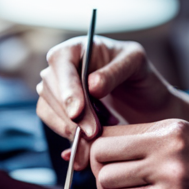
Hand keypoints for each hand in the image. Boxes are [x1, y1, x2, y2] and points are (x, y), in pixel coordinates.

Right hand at [37, 36, 187, 168]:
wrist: (141, 96)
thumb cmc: (138, 72)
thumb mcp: (136, 63)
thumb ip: (115, 71)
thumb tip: (92, 85)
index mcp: (77, 47)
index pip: (60, 63)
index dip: (67, 88)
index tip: (77, 112)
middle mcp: (60, 65)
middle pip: (50, 89)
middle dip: (71, 115)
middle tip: (94, 133)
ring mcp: (55, 88)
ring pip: (47, 109)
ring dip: (70, 127)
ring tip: (101, 133)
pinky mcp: (57, 110)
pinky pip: (53, 124)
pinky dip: (70, 137)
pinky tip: (91, 142)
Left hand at [90, 119, 188, 188]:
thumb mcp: (184, 142)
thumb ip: (148, 146)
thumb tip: (104, 157)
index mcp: (166, 127)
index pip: (108, 132)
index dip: (97, 152)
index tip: (105, 167)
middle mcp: (166, 143)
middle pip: (100, 152)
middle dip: (98, 173)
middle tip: (112, 186)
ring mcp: (170, 170)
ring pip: (108, 179)